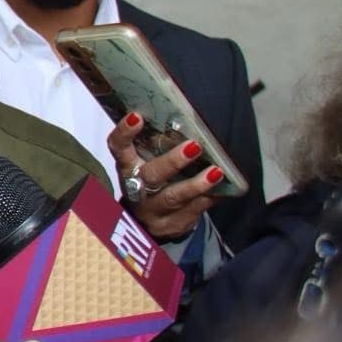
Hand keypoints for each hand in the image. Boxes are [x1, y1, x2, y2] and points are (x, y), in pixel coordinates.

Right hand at [109, 112, 218, 240]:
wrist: (147, 223)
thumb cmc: (152, 183)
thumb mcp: (146, 165)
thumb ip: (157, 148)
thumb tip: (186, 120)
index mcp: (128, 168)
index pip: (119, 148)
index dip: (124, 133)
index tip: (137, 117)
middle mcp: (136, 189)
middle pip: (151, 175)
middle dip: (172, 161)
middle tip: (193, 146)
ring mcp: (153, 210)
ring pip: (173, 197)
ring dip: (195, 184)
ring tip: (216, 172)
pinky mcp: (172, 224)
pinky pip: (193, 211)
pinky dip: (209, 198)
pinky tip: (223, 189)